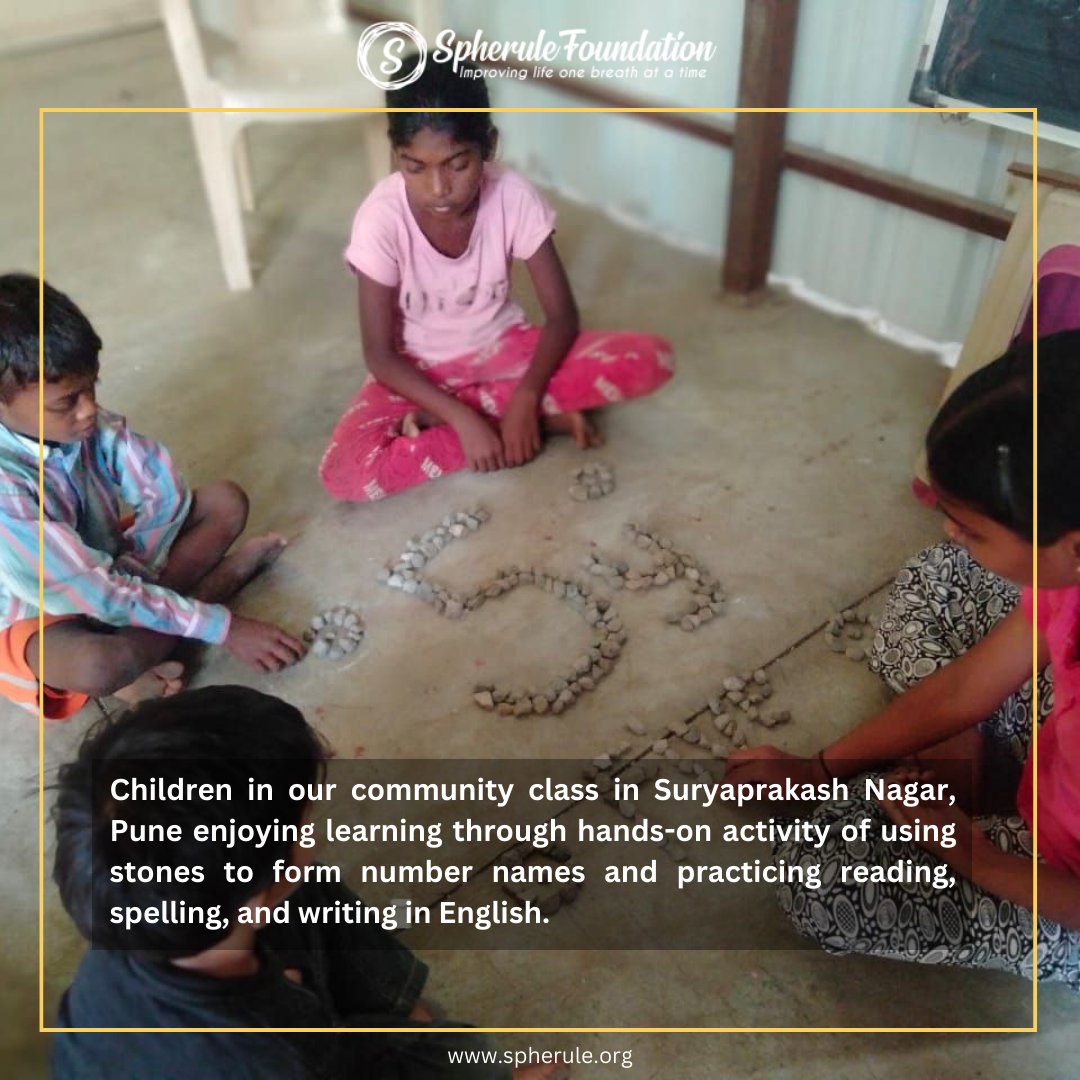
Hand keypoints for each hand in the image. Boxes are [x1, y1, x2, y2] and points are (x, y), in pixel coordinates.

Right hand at [225, 615, 306, 671]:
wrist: (231, 629)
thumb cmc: (251, 626)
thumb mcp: (269, 627)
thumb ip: (279, 636)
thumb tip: (290, 646)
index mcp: (276, 633)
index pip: (295, 644)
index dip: (301, 651)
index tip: (302, 654)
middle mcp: (271, 644)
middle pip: (289, 658)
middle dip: (292, 661)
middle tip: (291, 661)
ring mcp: (261, 653)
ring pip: (277, 666)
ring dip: (279, 666)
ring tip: (276, 664)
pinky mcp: (251, 661)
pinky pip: (263, 671)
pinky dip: (266, 670)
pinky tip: (265, 666)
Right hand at [453, 409, 505, 472]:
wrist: (468, 422)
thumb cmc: (483, 426)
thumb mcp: (496, 435)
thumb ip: (500, 447)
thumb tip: (502, 458)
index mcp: (498, 448)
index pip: (503, 464)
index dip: (500, 463)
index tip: (496, 461)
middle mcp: (490, 454)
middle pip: (494, 468)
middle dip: (492, 465)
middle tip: (488, 461)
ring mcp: (480, 456)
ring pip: (484, 470)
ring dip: (483, 467)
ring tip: (481, 461)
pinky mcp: (469, 457)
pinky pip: (474, 469)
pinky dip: (474, 466)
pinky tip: (474, 461)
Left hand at [500, 388, 542, 466]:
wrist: (524, 402)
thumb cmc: (510, 412)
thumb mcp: (503, 426)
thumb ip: (504, 439)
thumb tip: (504, 448)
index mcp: (508, 439)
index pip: (509, 459)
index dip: (509, 462)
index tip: (508, 461)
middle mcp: (518, 441)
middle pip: (520, 460)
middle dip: (518, 462)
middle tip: (516, 459)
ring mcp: (528, 439)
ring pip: (529, 456)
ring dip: (526, 457)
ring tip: (524, 454)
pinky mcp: (536, 435)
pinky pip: (537, 448)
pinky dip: (534, 450)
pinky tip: (531, 447)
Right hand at [724, 745, 823, 785]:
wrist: (814, 771)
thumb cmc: (796, 787)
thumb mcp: (773, 794)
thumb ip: (750, 791)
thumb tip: (730, 792)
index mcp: (760, 766)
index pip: (736, 775)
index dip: (725, 785)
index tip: (716, 793)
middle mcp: (758, 754)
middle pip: (733, 759)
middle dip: (728, 773)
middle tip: (730, 787)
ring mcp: (762, 749)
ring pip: (739, 755)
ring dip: (734, 768)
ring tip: (739, 783)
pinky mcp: (766, 749)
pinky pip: (747, 755)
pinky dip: (742, 764)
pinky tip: (748, 776)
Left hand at [877, 766, 993, 872]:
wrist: (969, 845)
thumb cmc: (942, 838)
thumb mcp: (921, 821)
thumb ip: (905, 802)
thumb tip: (890, 783)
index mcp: (900, 817)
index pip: (884, 796)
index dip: (888, 783)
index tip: (900, 778)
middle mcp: (909, 808)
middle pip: (896, 786)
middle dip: (901, 776)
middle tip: (912, 776)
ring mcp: (923, 803)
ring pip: (910, 782)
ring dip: (913, 775)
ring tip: (922, 776)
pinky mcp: (936, 798)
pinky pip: (926, 783)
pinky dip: (926, 776)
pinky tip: (931, 775)